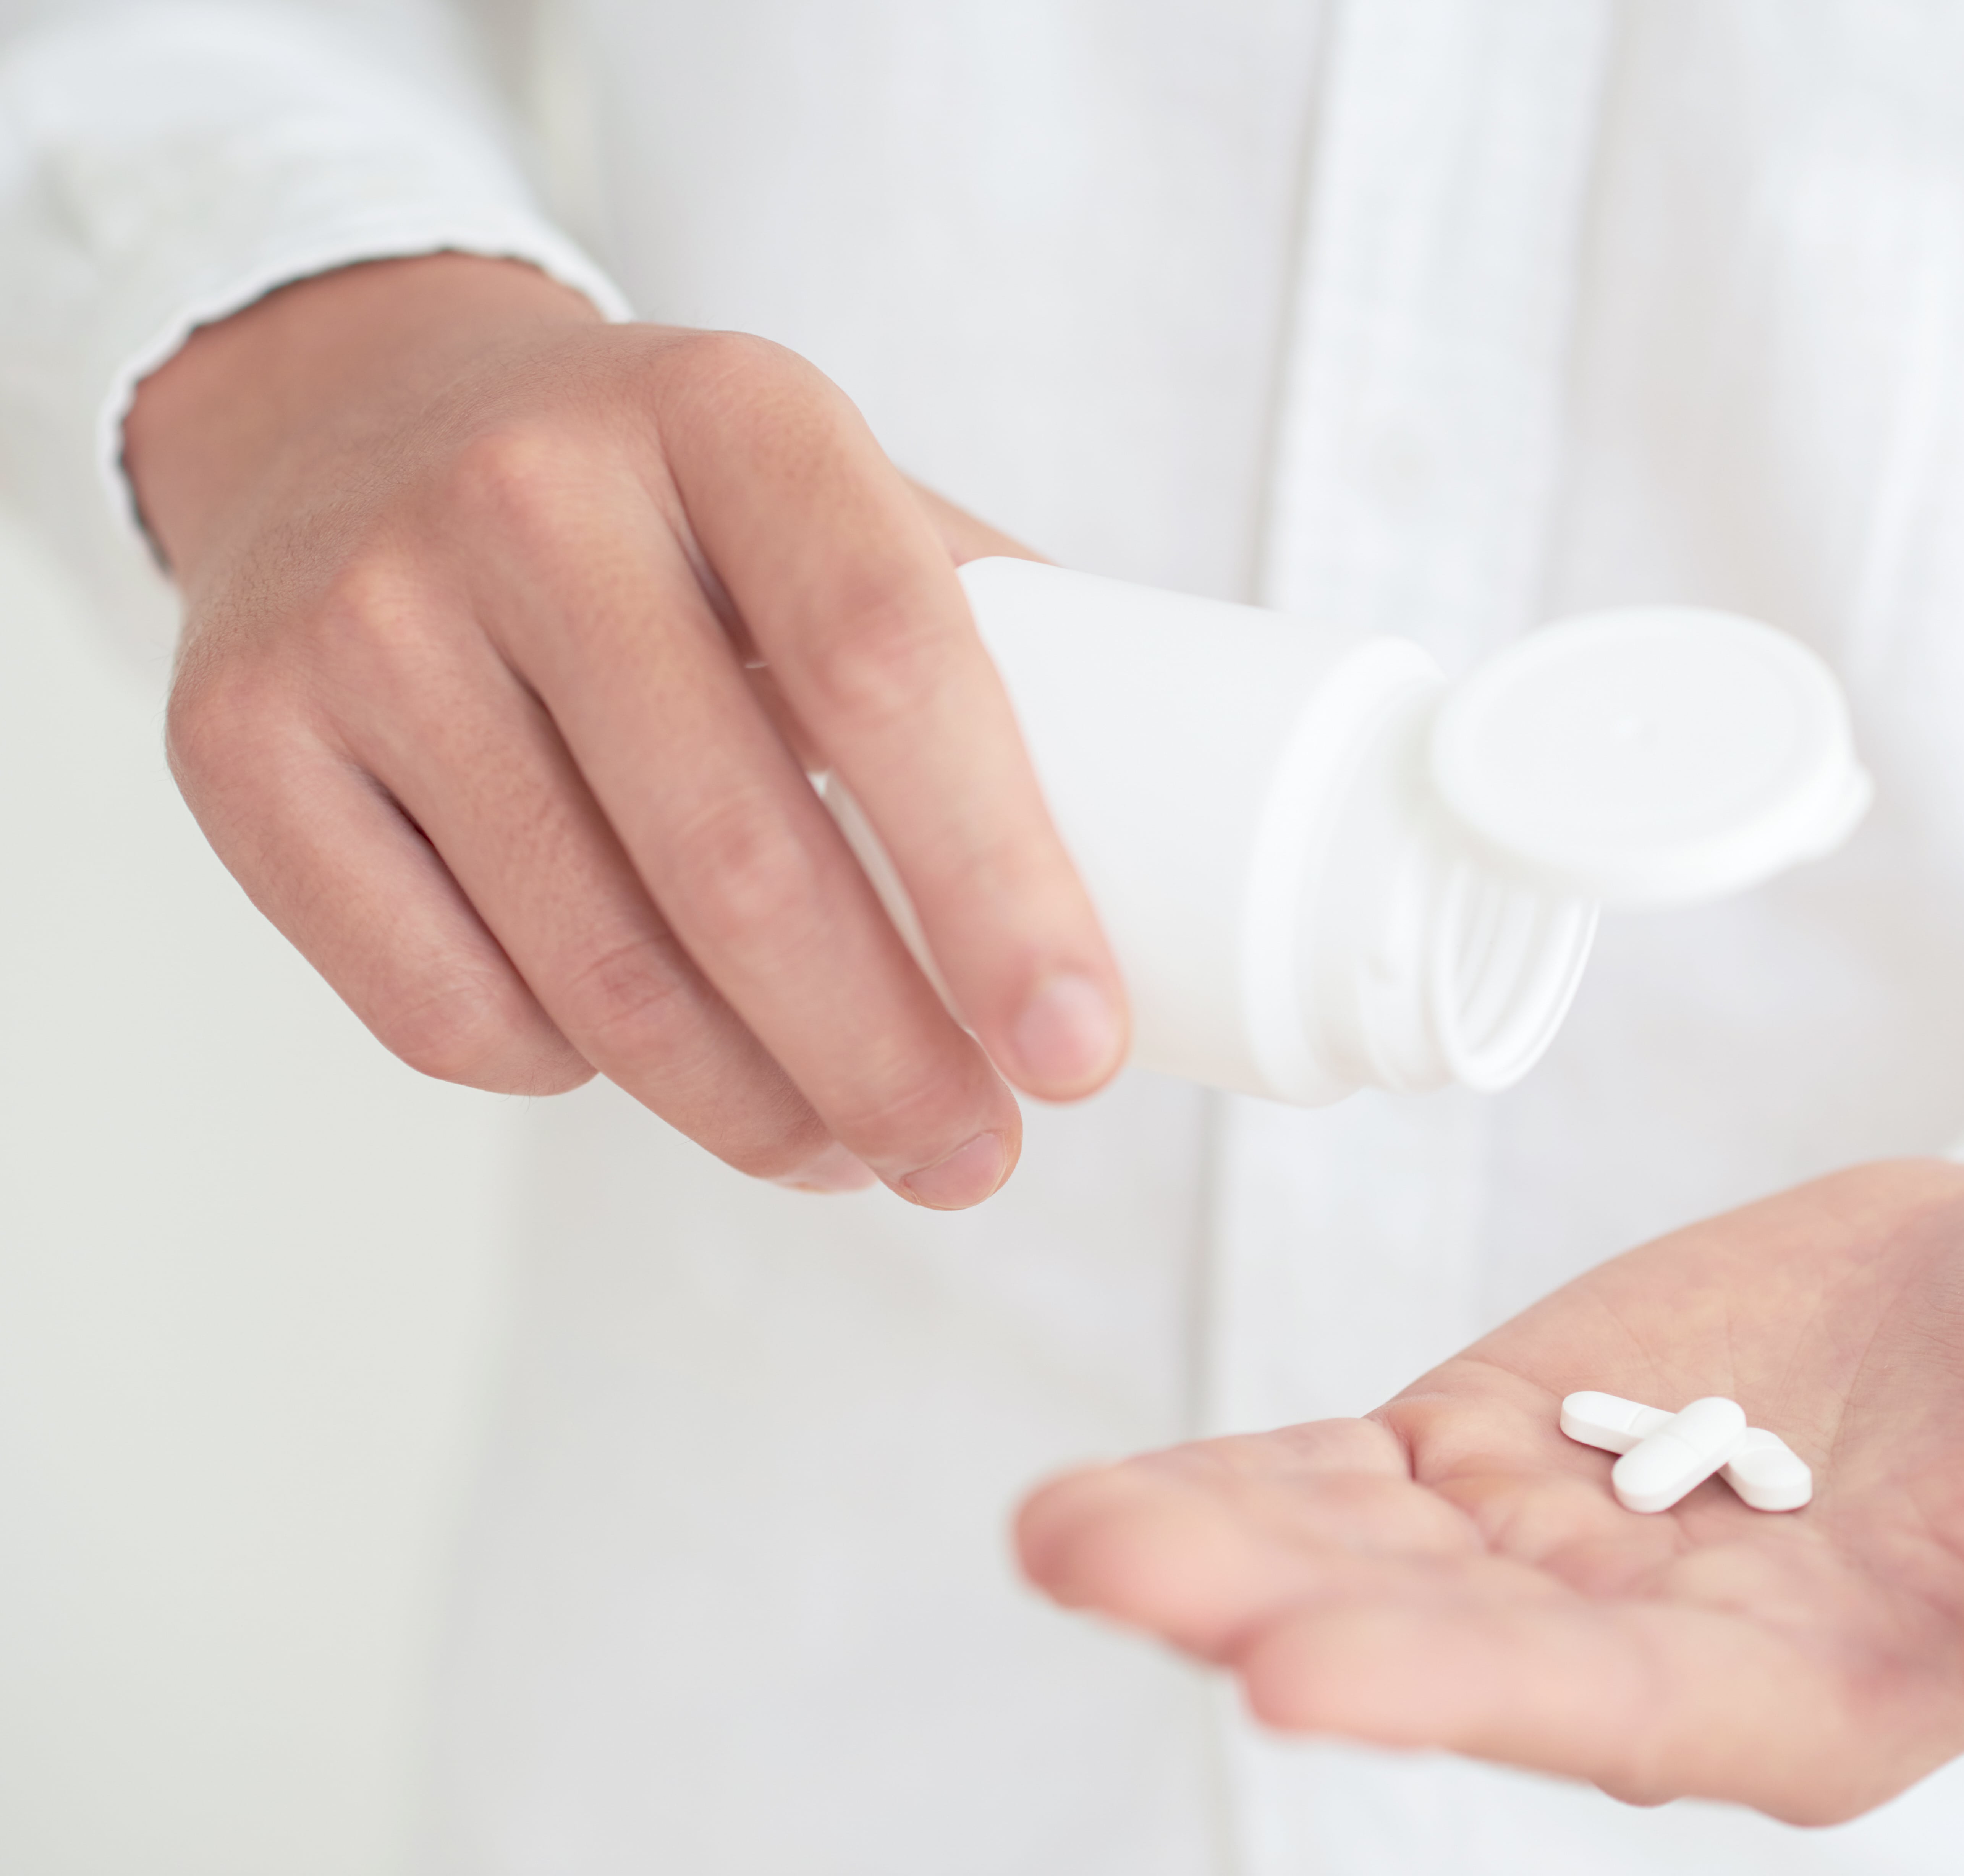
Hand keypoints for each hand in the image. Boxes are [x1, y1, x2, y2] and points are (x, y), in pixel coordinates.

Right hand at [127, 254, 1126, 1202]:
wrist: (357, 413)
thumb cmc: (667, 506)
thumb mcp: (827, 494)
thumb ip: (985, 646)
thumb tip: (1165, 872)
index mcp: (734, 412)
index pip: (893, 669)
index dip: (1000, 885)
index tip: (1079, 1051)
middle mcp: (532, 496)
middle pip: (743, 860)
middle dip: (887, 1063)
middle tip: (977, 1160)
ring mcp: (366, 619)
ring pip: (599, 973)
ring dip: (755, 1112)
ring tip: (853, 1153)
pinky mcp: (241, 744)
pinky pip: (449, 1010)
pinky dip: (578, 1077)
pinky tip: (651, 1064)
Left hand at [1018, 1161, 1963, 1822]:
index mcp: (1834, 1691)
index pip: (1630, 1717)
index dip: (1467, 1696)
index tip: (1298, 1675)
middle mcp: (1674, 1649)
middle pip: (1451, 1651)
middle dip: (1272, 1619)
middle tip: (1100, 1568)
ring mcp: (1578, 1544)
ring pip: (1369, 1571)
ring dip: (1218, 1551)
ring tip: (1061, 1532)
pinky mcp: (1520, 1441)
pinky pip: (1357, 1483)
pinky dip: (1249, 1483)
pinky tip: (1124, 1492)